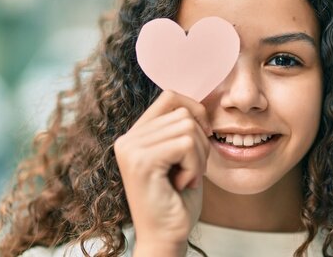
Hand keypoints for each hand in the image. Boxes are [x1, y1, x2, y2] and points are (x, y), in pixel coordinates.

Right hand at [114, 90, 211, 254]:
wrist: (167, 236)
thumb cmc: (178, 199)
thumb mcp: (181, 156)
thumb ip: (182, 129)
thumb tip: (200, 104)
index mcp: (136, 135)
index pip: (170, 96)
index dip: (195, 109)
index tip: (204, 135)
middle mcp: (128, 138)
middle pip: (184, 113)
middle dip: (201, 142)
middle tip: (191, 170)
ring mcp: (131, 149)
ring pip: (188, 128)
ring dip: (198, 157)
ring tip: (186, 178)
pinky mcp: (141, 161)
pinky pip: (186, 144)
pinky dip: (195, 166)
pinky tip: (182, 184)